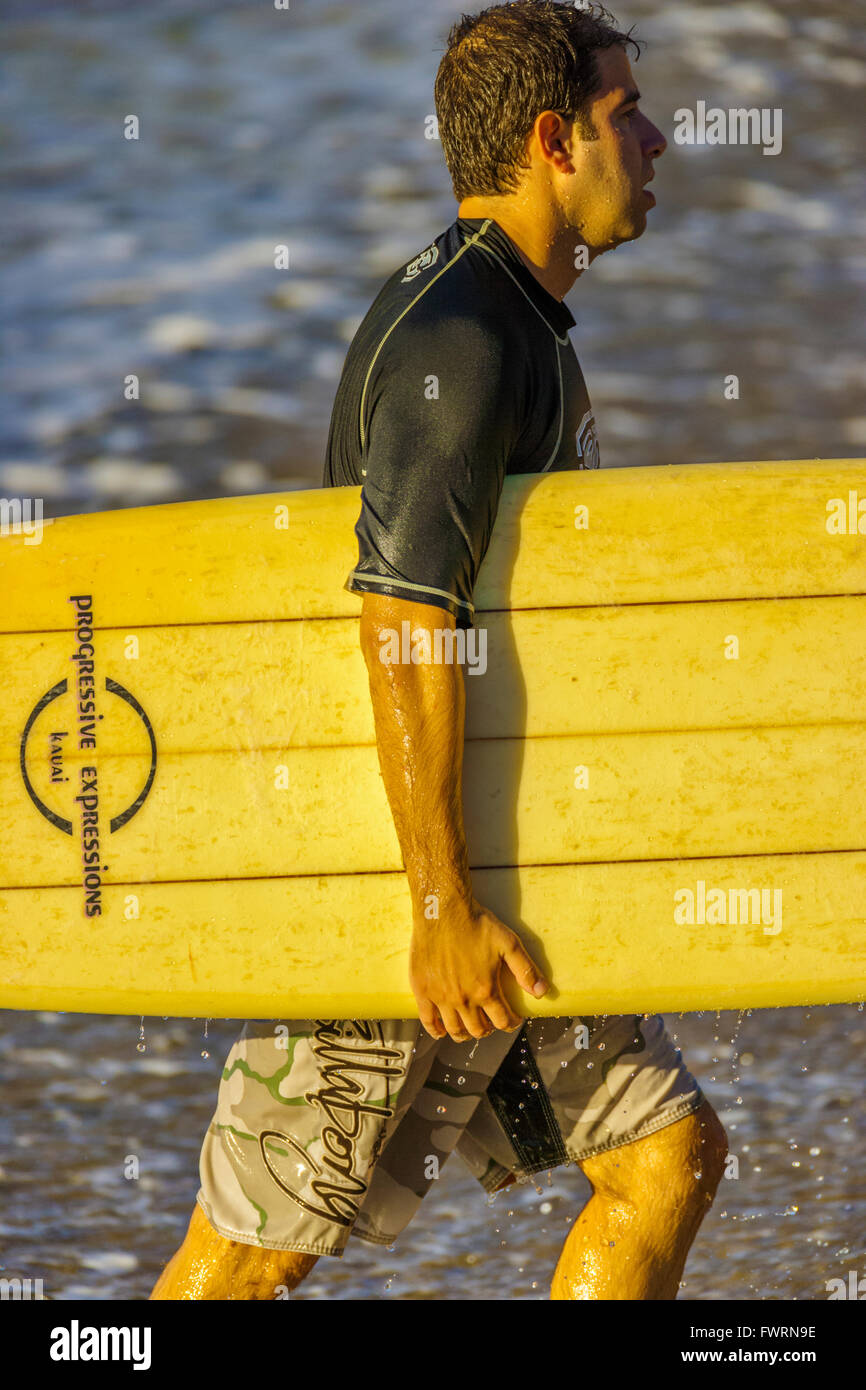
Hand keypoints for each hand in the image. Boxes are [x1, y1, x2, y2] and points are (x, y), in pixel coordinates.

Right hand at [409, 898, 548, 1041]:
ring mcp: (441, 997)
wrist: (442, 910)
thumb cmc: (476, 924)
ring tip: (468, 1029)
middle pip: (478, 1029)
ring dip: (465, 1034)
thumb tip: (542, 992)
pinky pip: (428, 1020)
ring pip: (455, 1029)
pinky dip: (436, 1030)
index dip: (510, 1023)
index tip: (512, 1020)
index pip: (502, 1021)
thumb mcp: (508, 943)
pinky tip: (441, 1030)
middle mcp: (463, 999)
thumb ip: (525, 969)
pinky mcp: (422, 990)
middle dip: (488, 1030)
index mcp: (485, 990)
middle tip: (490, 1023)